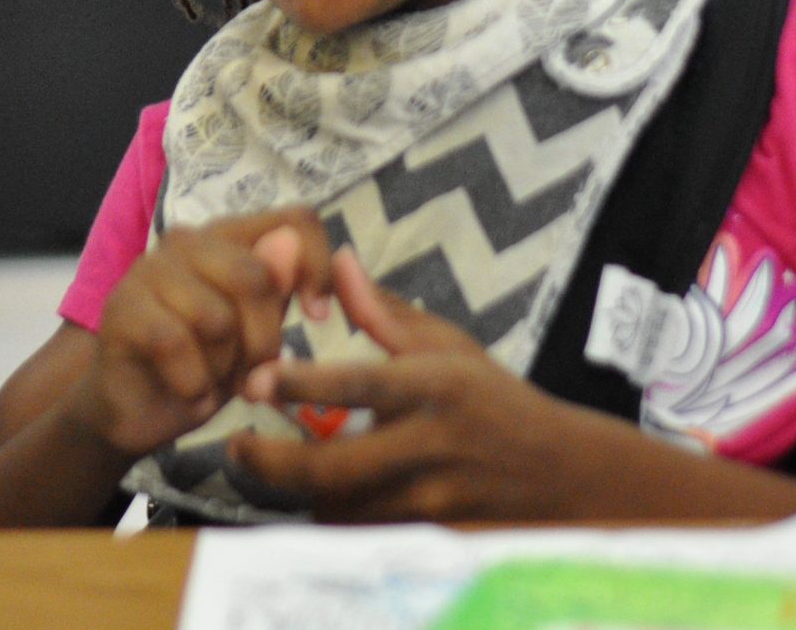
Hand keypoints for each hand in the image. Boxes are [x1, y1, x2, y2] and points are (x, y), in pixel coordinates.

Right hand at [62, 208, 338, 459]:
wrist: (137, 411)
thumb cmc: (205, 365)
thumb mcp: (258, 335)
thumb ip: (279, 291)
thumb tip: (289, 244)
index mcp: (231, 237)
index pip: (295, 221)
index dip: (318, 266)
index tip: (320, 316)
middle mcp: (189, 240)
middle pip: (256, 277)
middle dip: (264, 339)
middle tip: (252, 374)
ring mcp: (150, 268)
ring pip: (216, 317)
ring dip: (223, 367)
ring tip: (211, 380)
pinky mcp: (121, 305)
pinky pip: (173, 343)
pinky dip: (193, 382)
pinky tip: (190, 393)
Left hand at [225, 249, 640, 522]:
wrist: (556, 473)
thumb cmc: (495, 400)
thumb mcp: (450, 346)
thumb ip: (385, 313)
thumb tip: (339, 261)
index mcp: (435, 385)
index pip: (359, 382)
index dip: (303, 383)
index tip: (259, 378)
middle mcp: (430, 444)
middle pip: (332, 466)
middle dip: (272, 461)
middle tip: (239, 444)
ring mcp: (428, 498)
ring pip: (337, 506)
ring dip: (299, 489)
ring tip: (280, 465)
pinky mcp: (426, 535)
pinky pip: (359, 532)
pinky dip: (333, 515)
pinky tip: (327, 495)